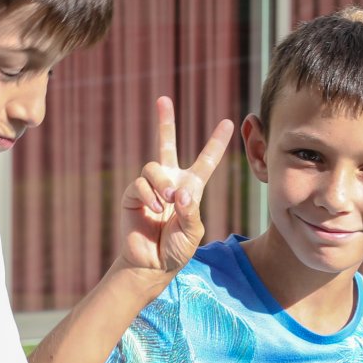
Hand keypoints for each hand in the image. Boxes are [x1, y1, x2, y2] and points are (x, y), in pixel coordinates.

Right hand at [118, 97, 232, 275]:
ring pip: (153, 166)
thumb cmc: (176, 250)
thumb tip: (179, 193)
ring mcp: (151, 187)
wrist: (152, 264)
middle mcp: (171, 182)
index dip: (216, 142)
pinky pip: (140, 183)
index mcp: (191, 188)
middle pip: (167, 144)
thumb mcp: (193, 233)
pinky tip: (154, 209)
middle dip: (165, 122)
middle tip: (163, 99)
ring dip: (161, 183)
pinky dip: (148, 195)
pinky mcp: (134, 195)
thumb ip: (190, 212)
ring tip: (167, 203)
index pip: (206, 161)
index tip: (229, 122)